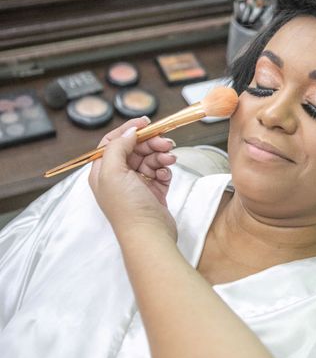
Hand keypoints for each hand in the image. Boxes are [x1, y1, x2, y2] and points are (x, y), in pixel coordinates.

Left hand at [89, 118, 177, 243]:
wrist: (149, 235)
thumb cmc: (127, 208)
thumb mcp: (113, 172)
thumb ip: (117, 146)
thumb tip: (130, 131)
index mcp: (103, 172)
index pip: (113, 142)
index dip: (128, 130)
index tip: (146, 122)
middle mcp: (118, 177)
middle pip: (134, 148)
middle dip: (150, 142)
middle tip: (165, 141)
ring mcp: (137, 185)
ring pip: (150, 159)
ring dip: (161, 155)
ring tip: (170, 158)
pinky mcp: (154, 192)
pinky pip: (161, 172)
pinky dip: (165, 170)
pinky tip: (167, 173)